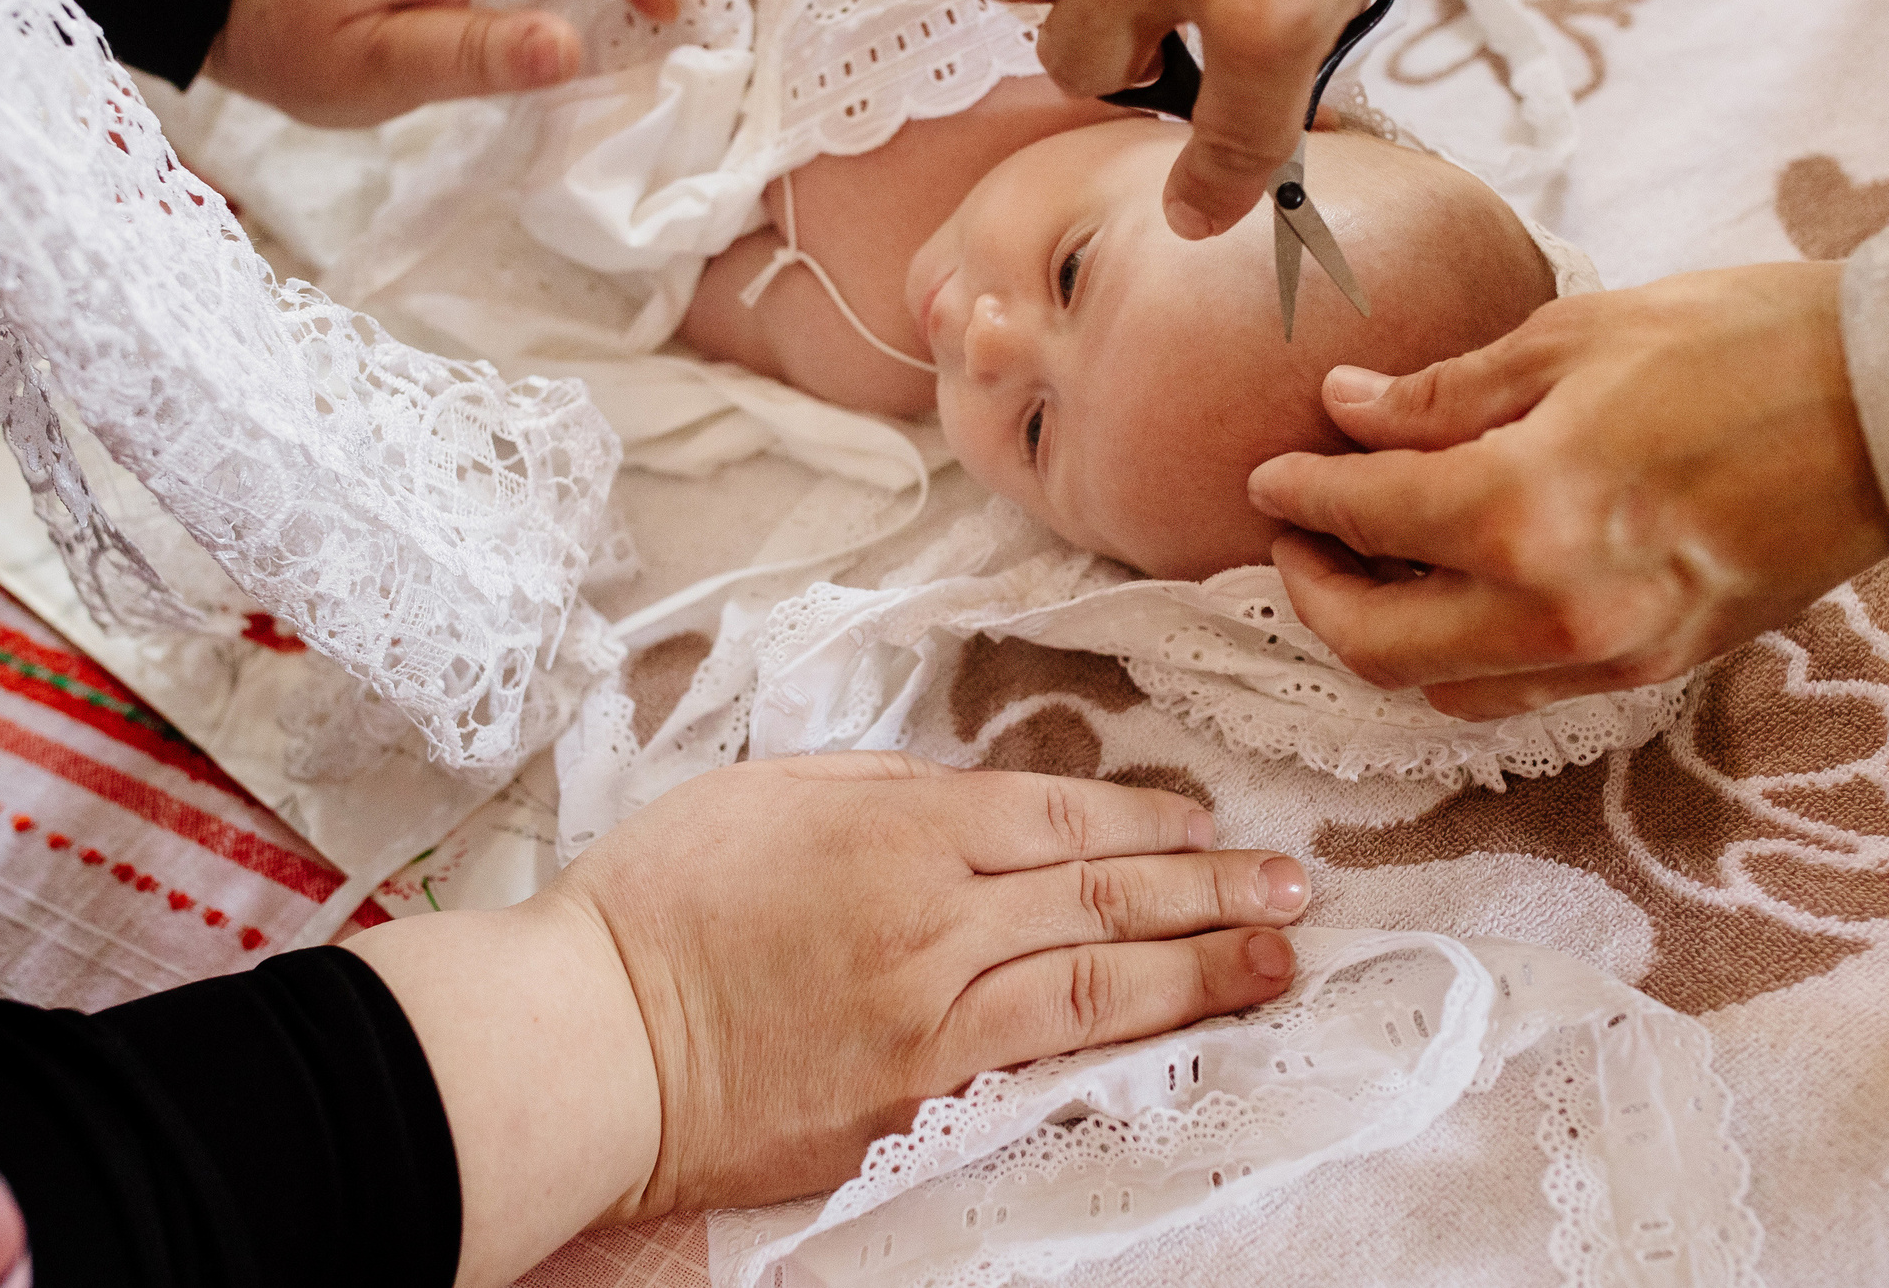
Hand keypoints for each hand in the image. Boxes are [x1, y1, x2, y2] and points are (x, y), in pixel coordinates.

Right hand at [349, 752, 1305, 1285]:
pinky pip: (1043, 1061)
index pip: (1061, 817)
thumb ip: (889, 791)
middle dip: (1212, 888)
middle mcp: (936, 917)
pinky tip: (1179, 1032)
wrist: (593, 1043)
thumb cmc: (659, 903)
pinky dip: (1124, 1041)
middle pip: (1103, 894)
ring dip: (1201, 967)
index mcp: (900, 827)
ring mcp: (934, 1017)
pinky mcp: (917, 1098)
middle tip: (1295, 886)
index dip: (1150, 823)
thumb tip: (978, 803)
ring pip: (1098, 981)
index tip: (1211, 825)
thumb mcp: (772, 793)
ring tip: (1277, 958)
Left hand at [1247, 263, 1888, 714]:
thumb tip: (1347, 411)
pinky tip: (1453, 595)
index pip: (1367, 517)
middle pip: (1377, 646)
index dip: (1301, 492)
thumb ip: (1445, 395)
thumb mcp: (1574, 337)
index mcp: (1527, 510)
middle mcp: (1558, 610)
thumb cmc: (1746, 345)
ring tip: (1366, 566)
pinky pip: (1520, 691)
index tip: (1271, 472)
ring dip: (1382, 639)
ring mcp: (1612, 656)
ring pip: (1443, 689)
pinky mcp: (1657, 671)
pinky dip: (1461, 658)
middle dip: (1314, 593)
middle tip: (1298, 534)